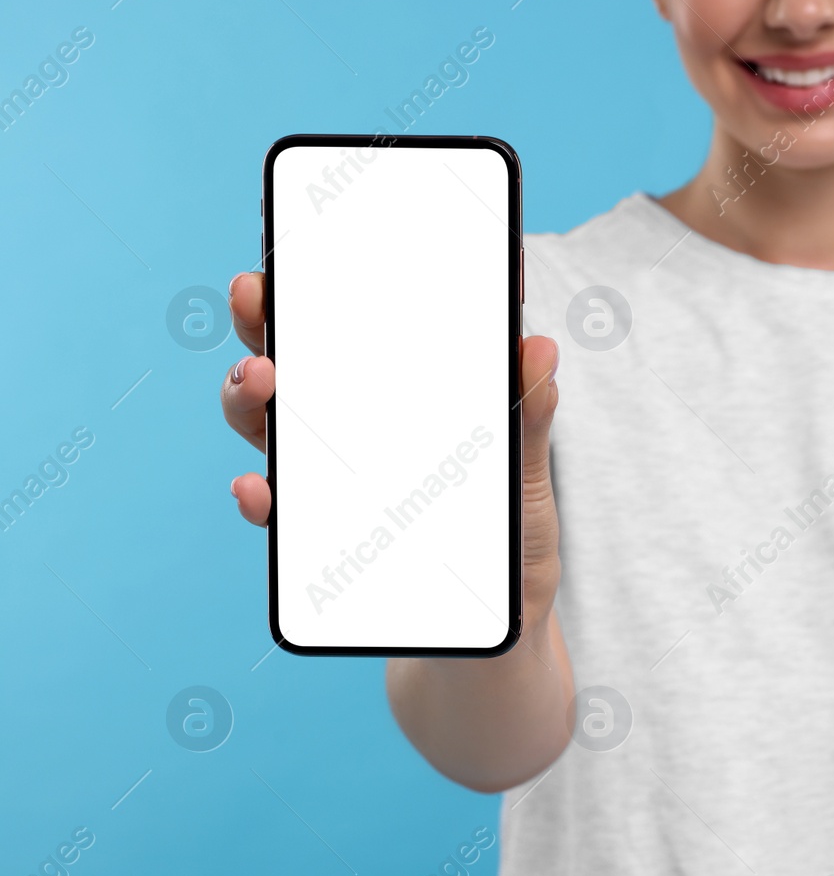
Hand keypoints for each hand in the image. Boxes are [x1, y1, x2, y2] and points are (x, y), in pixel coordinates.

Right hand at [218, 270, 564, 619]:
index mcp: (409, 400)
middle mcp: (356, 430)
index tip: (320, 234)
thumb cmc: (514, 551)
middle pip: (301, 357)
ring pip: (271, 423)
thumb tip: (540, 347)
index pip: (370, 325)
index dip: (344, 274)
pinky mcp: (319, 543)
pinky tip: (261, 490)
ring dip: (251, 395)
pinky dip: (263, 499)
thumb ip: (528, 422)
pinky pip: (279, 513)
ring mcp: (331, 481)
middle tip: (255, 292)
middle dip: (268, 316)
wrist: (494, 641)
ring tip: (261, 381)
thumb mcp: (529, 486)